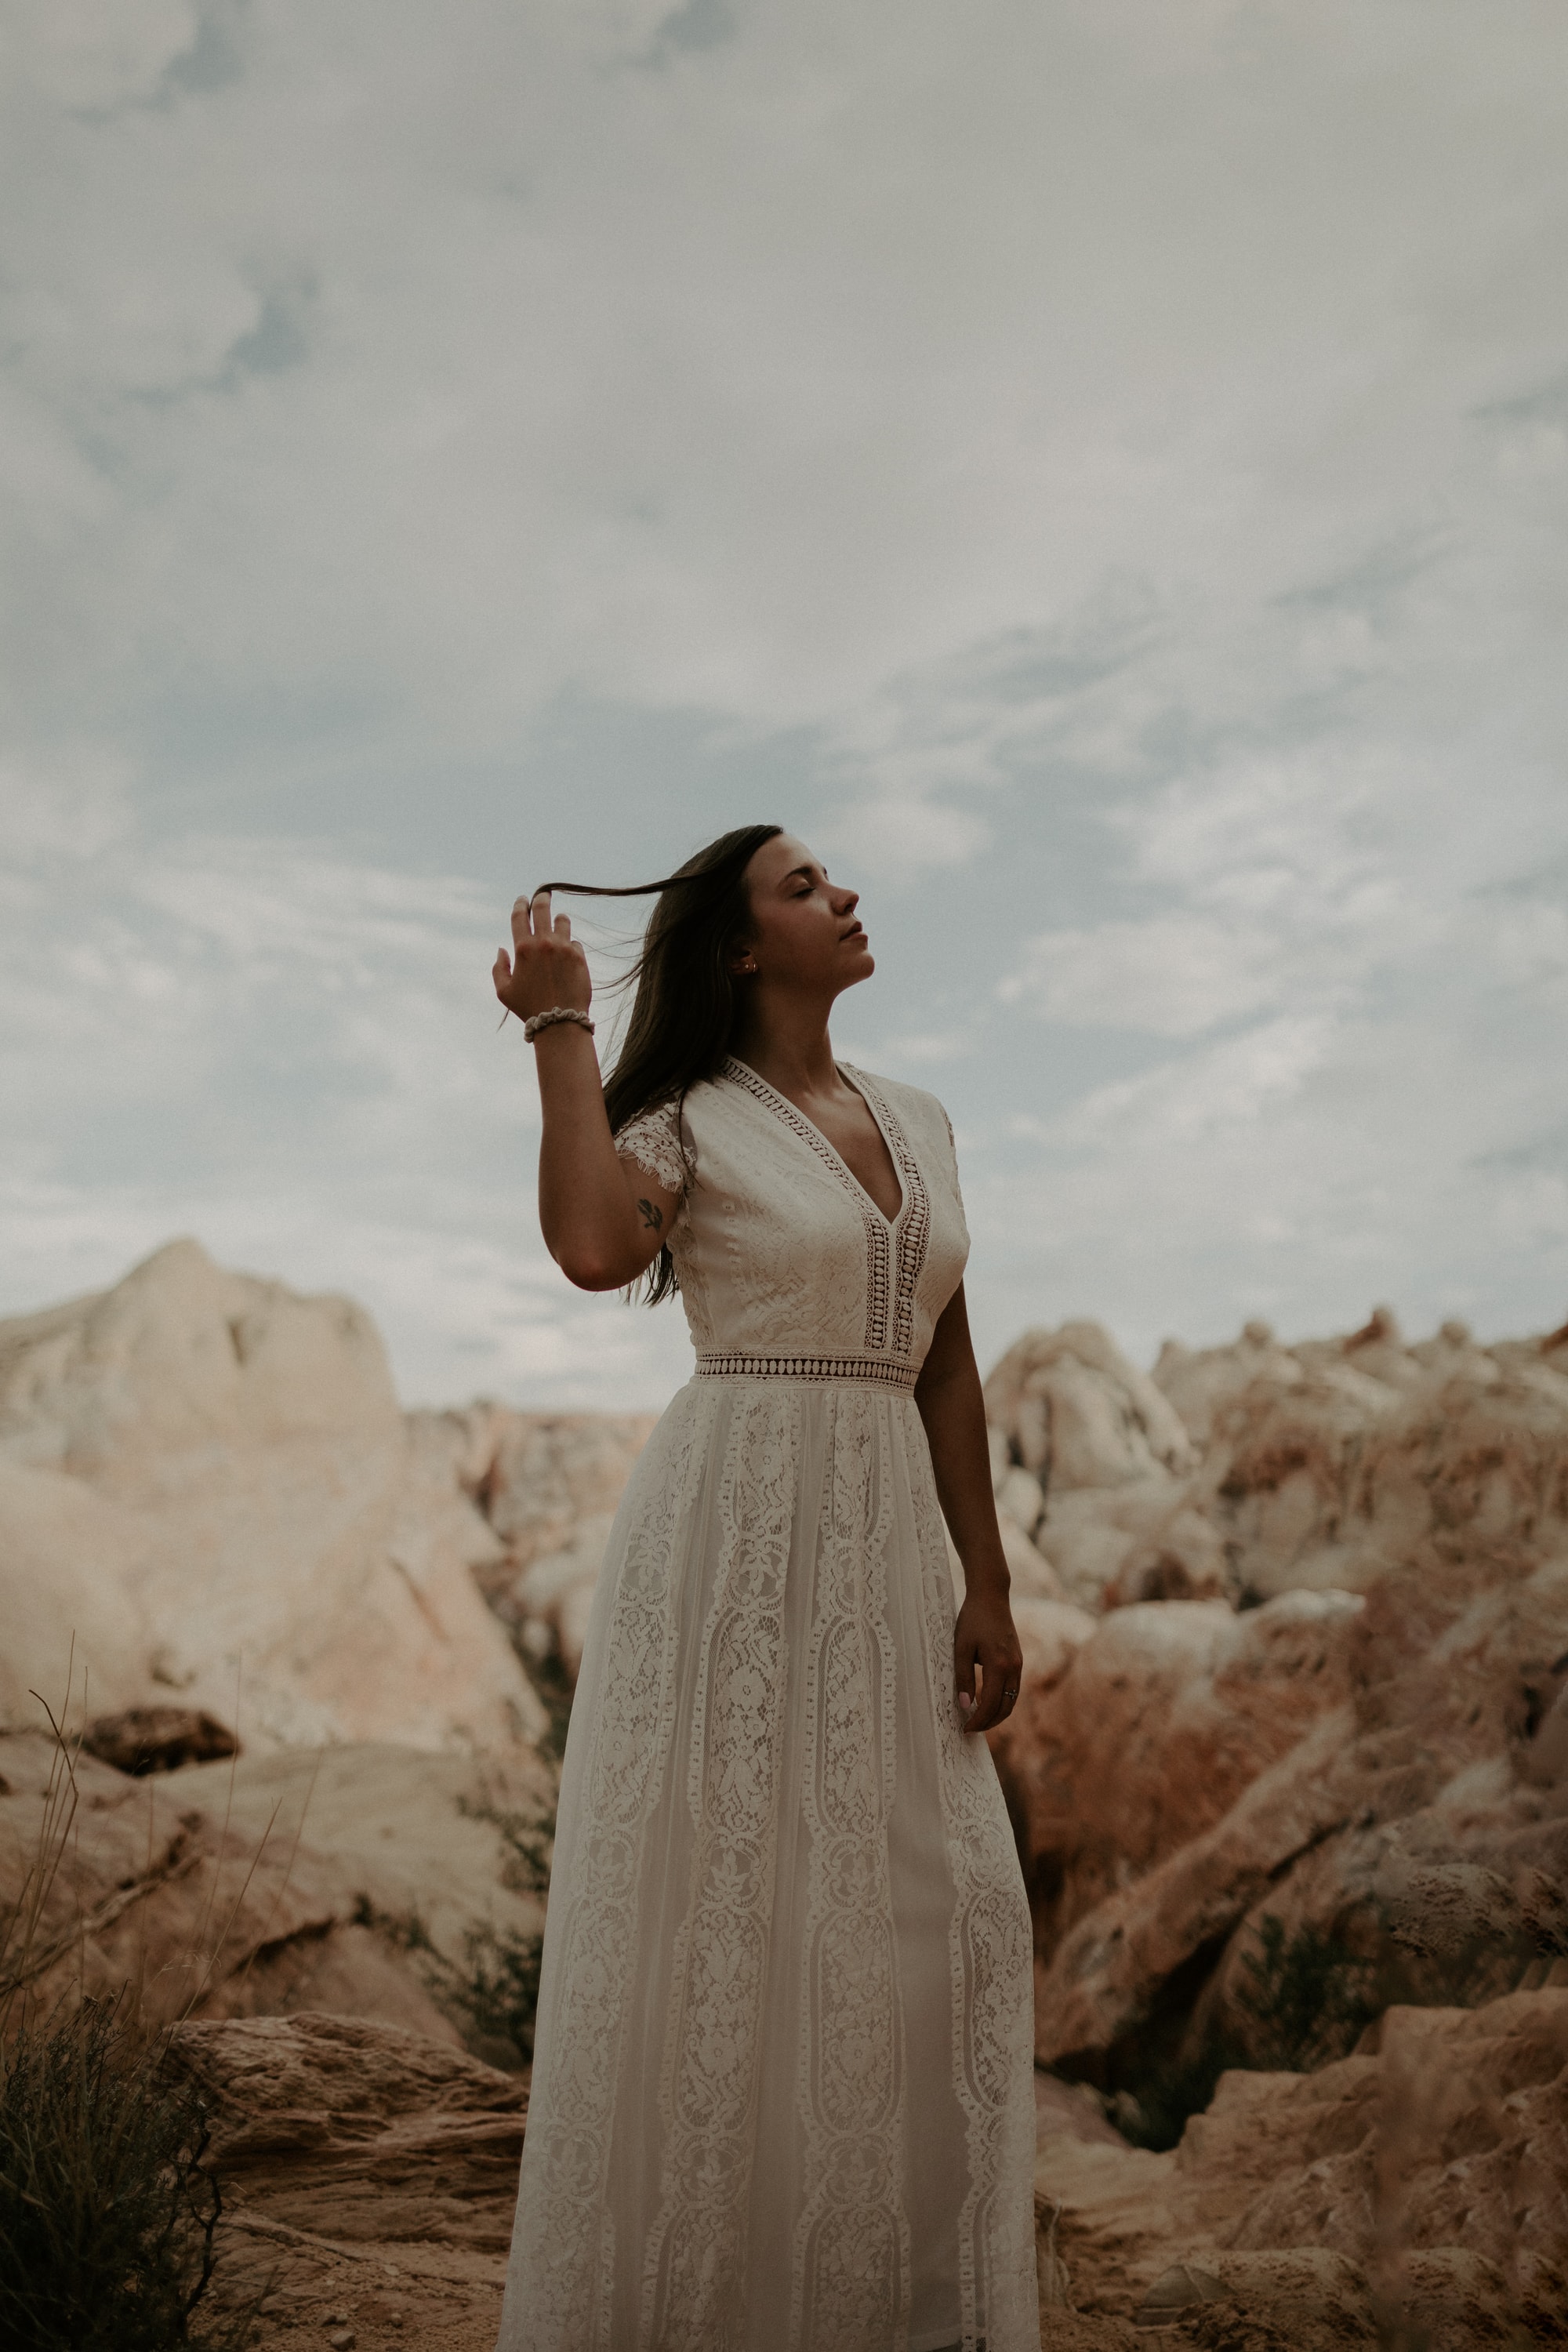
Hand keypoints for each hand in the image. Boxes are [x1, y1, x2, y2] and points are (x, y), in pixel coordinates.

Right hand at [493, 890, 591, 1025]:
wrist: (560, 1022)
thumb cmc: (528, 1008)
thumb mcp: (504, 991)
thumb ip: (499, 968)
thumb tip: (502, 949)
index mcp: (523, 948)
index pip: (520, 916)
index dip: (521, 904)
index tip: (523, 900)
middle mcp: (544, 943)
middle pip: (543, 908)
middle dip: (542, 898)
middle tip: (544, 895)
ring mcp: (564, 948)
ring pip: (563, 921)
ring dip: (559, 919)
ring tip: (558, 922)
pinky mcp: (579, 956)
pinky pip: (574, 942)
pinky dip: (569, 946)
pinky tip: (566, 955)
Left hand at [953, 1581, 1022, 1735]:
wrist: (991, 1596)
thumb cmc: (972, 1619)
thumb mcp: (961, 1648)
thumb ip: (963, 1677)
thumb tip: (965, 1705)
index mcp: (999, 1666)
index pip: (990, 1704)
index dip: (978, 1720)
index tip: (965, 1729)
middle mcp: (1013, 1668)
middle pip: (1005, 1707)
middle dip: (989, 1723)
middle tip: (971, 1730)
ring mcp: (1018, 1664)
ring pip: (1012, 1700)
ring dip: (997, 1714)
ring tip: (979, 1721)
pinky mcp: (1018, 1660)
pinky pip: (1013, 1689)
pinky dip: (1003, 1701)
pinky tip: (988, 1702)